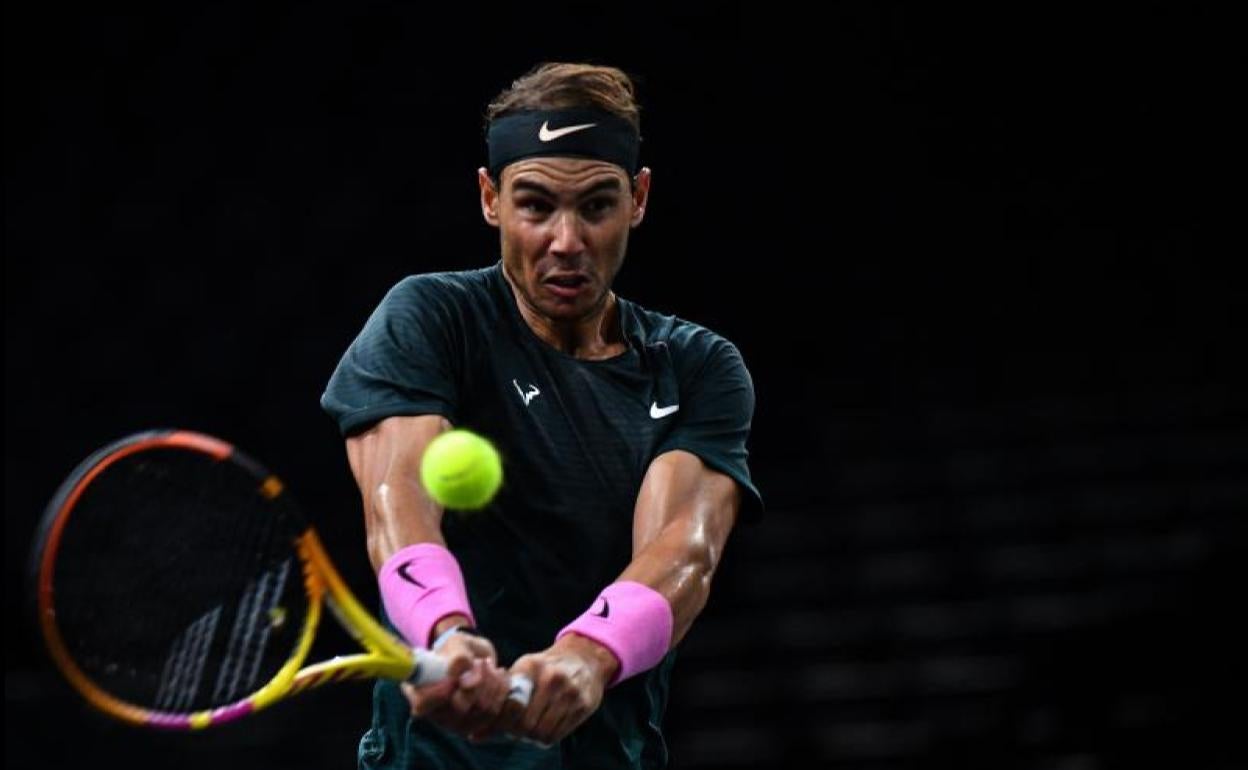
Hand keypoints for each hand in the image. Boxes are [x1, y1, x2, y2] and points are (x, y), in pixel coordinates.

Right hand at [400, 627, 511, 739]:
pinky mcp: (475, 725)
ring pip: (481, 711)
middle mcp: (434, 713)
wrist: (473, 657)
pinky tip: (500, 676)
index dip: (440, 693)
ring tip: (490, 666)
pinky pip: (494, 713)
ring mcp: (454, 723)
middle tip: (481, 663)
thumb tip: (464, 682)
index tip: (457, 677)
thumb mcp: (456, 644)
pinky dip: (501, 691)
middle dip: (477, 681)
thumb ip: (458, 659)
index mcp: (419, 692)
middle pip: (459, 710)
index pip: (423, 704)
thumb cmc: (458, 649)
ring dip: (492, 683)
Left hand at [498, 633, 619, 745]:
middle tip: (514, 729)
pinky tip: (544, 726)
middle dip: (516, 731)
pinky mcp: (584, 705)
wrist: (585, 658)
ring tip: (529, 729)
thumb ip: (500, 699)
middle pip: (525, 723)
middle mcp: (552, 678)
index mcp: (532, 666)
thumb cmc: (545, 668)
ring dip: (531, 737)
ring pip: (541, 732)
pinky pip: (558, 734)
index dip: (502, 720)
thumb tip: (473, 735)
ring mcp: (570, 692)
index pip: (511, 703)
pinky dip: (546, 737)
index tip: (501, 720)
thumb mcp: (523, 671)